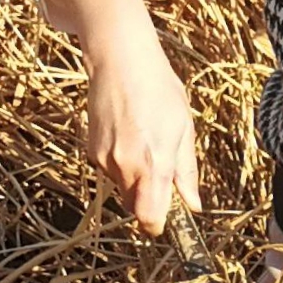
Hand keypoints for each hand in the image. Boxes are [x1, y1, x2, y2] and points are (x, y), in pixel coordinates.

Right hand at [44, 0, 203, 234]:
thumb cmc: (159, 89)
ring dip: (134, 178)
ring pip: (122, 188)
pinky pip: (109, 170)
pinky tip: (129, 135)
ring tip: (145, 141)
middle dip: (148, 199)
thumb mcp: (183, 128)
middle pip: (135, 207)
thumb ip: (186, 171)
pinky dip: (120, 162)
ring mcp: (104, 160)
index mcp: (154, 162)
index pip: (150, 218)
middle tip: (161, 170)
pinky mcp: (90, 151)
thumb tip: (192, 204)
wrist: (120, 59)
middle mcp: (126, 166)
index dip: (158, 223)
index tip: (166, 219)